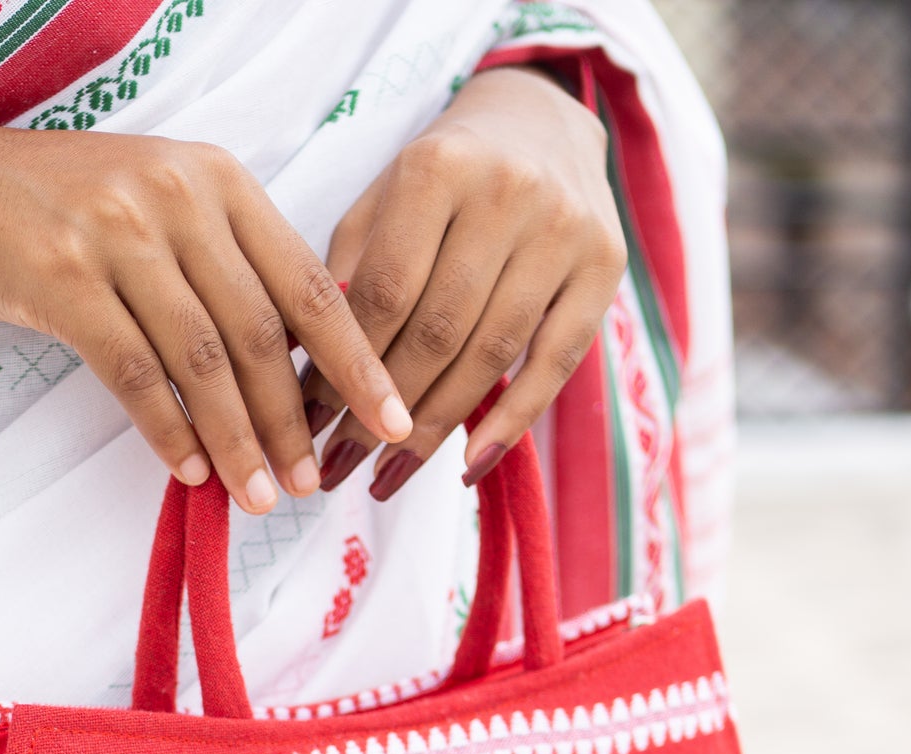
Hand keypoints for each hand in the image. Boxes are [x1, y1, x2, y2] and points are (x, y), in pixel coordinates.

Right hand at [0, 124, 412, 511]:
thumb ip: (229, 270)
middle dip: (294, 420)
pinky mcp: (60, 276)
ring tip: (259, 497)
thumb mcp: (161, 211)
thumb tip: (301, 369)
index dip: (357, 361)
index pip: (310, 283)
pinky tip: (190, 470)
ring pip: (203, 359)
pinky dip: (167, 429)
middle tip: (313, 482)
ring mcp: (116, 232)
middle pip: (260, 332)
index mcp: (218, 180)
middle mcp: (176, 196)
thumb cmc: (62, 214)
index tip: (394, 420)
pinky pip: (133, 372)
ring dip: (238, 440)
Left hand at [300, 64, 627, 498]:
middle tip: (341, 464)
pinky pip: (555, 365)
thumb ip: (347, 277)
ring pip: (489, 356)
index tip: (309, 425)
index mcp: (438, 168)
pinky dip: (509, 424)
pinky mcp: (605, 267)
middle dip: (383, 409)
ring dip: (433, 430)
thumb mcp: (381, 203)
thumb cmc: (441, 180)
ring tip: (388, 476)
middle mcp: (508, 193)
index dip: (344, 367)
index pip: (383, 294)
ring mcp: (564, 230)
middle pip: (437, 331)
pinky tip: (467, 467)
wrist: (541, 120)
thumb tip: (306, 378)